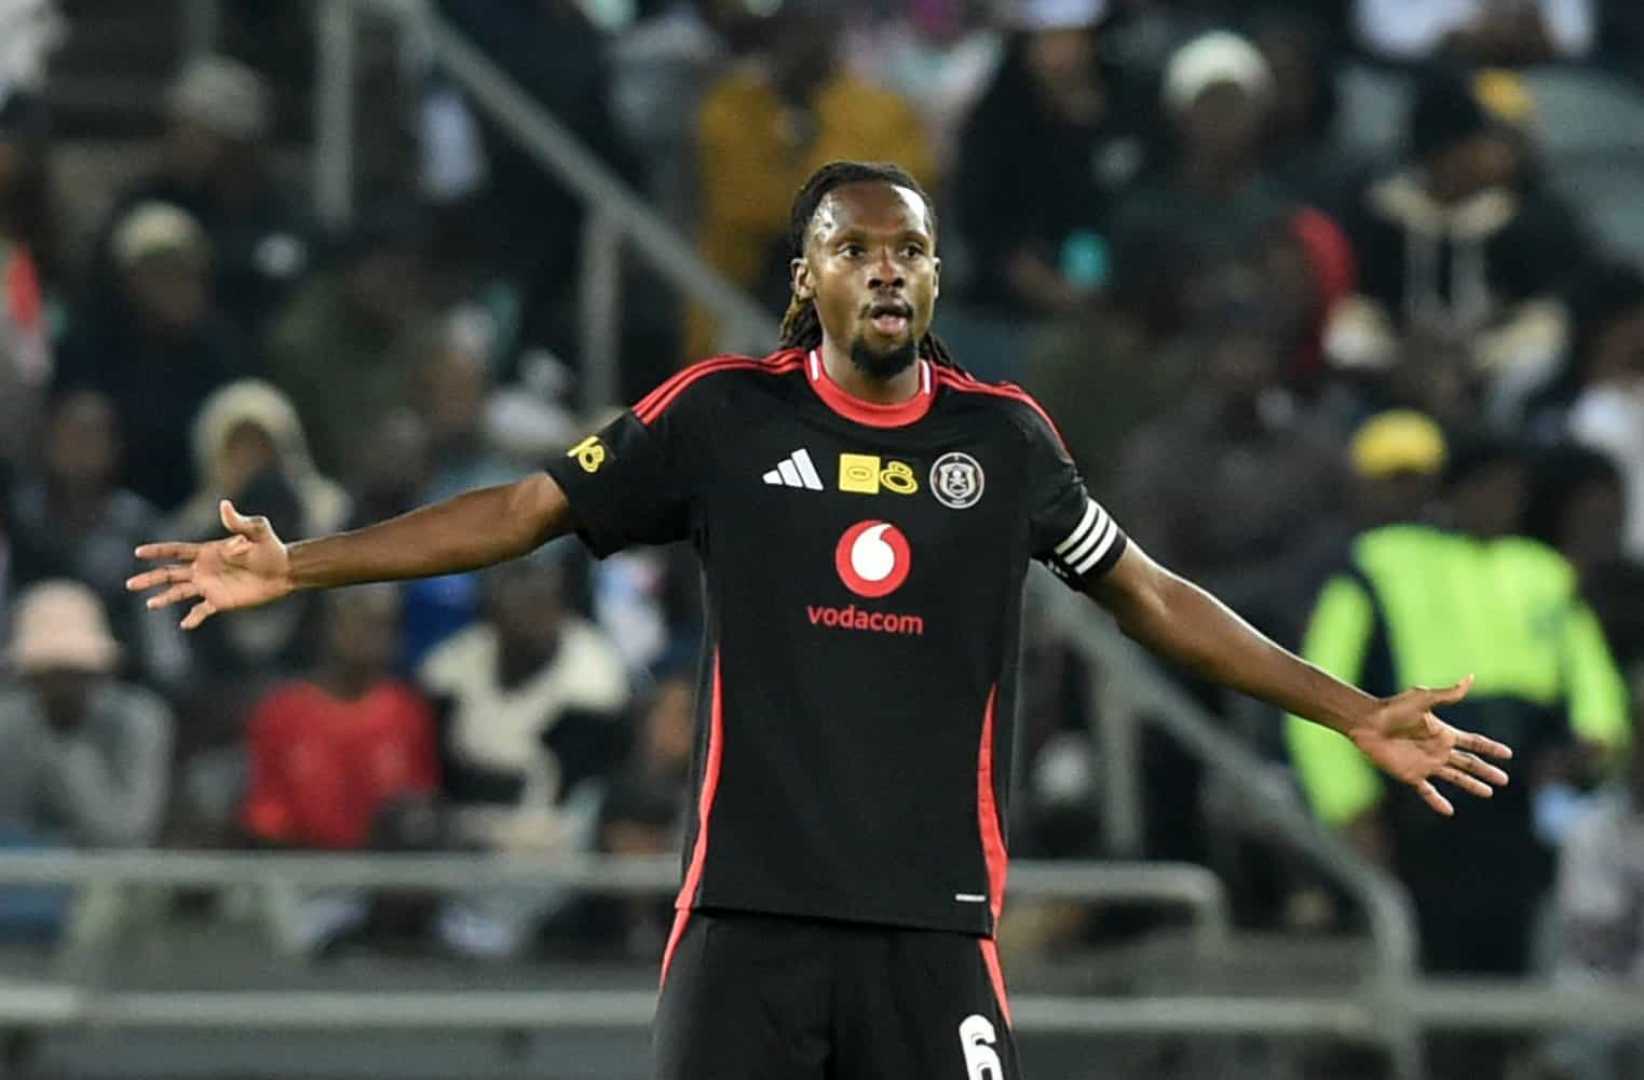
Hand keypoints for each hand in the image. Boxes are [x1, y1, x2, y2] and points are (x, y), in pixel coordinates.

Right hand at [126, 500, 293, 628]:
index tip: (138, 552)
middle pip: (170, 573)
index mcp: (207, 551)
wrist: (284, 571)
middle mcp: (204, 569)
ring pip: (180, 593)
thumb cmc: (271, 548)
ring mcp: (210, 586)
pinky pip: (201, 611)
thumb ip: (238, 522)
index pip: (177, 551)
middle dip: (150, 578)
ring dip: (164, 598)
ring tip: (149, 604)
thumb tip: (224, 505)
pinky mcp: (221, 601)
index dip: (158, 551)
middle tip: (130, 584)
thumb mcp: (257, 531)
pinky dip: (193, 618)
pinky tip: (184, 624)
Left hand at [1348, 675, 1512, 816]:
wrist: (1367, 723)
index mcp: (1444, 733)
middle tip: (1504, 780)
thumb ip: (1448, 694)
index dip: (1490, 748)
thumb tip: (1470, 678)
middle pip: (1469, 763)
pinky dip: (1437, 801)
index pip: (1474, 742)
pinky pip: (1427, 792)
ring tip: (1488, 793)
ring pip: (1455, 778)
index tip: (1508, 754)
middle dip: (1487, 771)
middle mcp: (1438, 750)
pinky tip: (1449, 811)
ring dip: (1471, 785)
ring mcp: (1425, 764)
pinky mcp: (1410, 775)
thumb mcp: (1423, 699)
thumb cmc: (1393, 708)